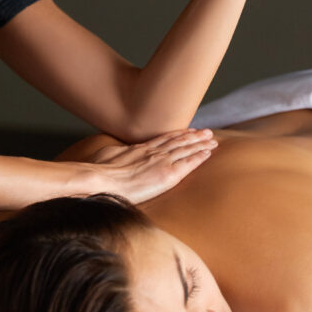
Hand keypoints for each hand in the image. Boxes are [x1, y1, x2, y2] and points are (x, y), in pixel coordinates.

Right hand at [75, 128, 217, 204]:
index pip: (164, 139)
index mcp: (139, 148)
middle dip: (194, 136)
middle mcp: (153, 152)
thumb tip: (117, 153)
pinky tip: (208, 153)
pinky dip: (199, 157)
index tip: (188, 131)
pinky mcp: (167, 174)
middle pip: (178, 141)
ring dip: (200, 143)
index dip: (177, 135)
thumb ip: (117, 154)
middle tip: (207, 131)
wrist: (101, 180)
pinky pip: (188, 164)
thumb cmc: (99, 171)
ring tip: (212, 139)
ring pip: (186, 149)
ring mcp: (161, 161)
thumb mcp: (107, 155)